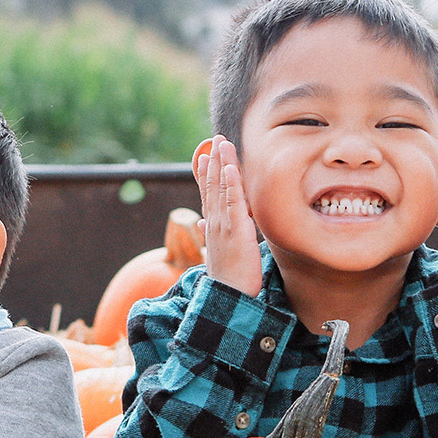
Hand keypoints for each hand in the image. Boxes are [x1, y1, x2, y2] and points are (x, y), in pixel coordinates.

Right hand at [195, 136, 262, 295]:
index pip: (207, 194)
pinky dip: (231, 184)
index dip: (205, 173)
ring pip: (220, 188)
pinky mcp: (237, 231)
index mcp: (212, 226)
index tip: (204, 155)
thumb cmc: (228, 278)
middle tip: (216, 139)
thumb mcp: (217, 252)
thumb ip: (210, 233)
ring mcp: (224, 225)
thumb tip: (200, 223)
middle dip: (213, 160)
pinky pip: (233, 203)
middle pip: (212, 185)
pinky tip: (229, 167)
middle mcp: (214, 222)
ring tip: (221, 143)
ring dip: (221, 163)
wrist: (229, 298)